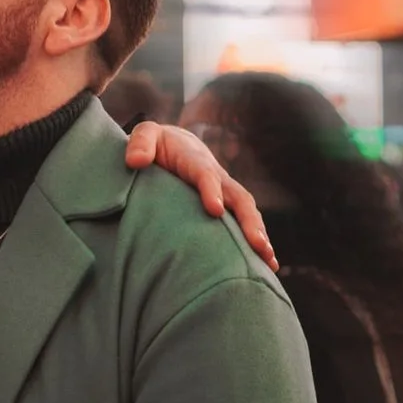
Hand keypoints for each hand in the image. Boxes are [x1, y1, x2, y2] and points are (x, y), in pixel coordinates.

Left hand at [125, 121, 275, 265]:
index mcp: (195, 160)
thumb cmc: (158, 145)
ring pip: (247, 212)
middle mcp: (218, 176)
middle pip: (238, 196)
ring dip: (259, 234)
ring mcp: (226, 192)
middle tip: (256, 244)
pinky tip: (268, 267)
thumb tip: (135, 162)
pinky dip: (258, 242)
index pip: (205, 174)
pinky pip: (246, 224)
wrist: (177, 145)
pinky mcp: (229, 207)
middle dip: (248, 220)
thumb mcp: (146, 135)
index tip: (215, 210)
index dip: (211, 189)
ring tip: (268, 260)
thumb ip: (140, 142)